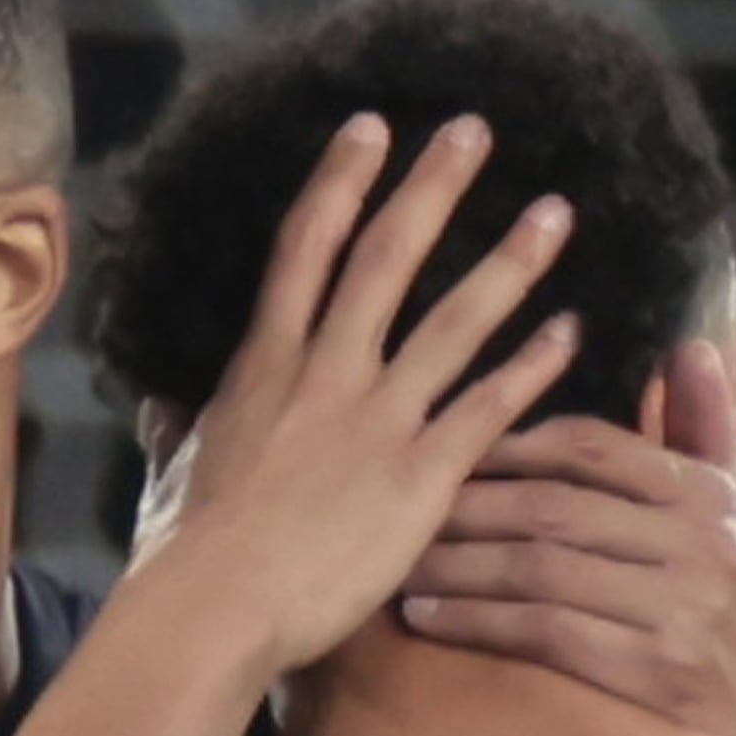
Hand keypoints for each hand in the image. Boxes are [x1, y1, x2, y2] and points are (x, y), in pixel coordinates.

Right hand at [128, 114, 588, 682]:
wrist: (216, 607)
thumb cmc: (183, 553)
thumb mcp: (172, 475)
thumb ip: (177, 433)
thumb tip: (163, 414)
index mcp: (263, 367)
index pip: (305, 249)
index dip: (341, 182)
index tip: (373, 127)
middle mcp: (325, 375)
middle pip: (386, 258)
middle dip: (433, 187)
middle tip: (477, 129)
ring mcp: (377, 420)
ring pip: (454, 320)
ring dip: (508, 262)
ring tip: (555, 214)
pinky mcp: (420, 477)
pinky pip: (488, 408)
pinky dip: (532, 366)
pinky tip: (571, 331)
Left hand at [405, 336, 735, 735]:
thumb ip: (711, 432)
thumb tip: (694, 348)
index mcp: (705, 495)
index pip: (593, 448)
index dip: (514, 445)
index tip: (455, 451)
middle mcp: (692, 541)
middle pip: (553, 507)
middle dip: (468, 506)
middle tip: (405, 507)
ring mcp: (673, 606)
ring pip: (539, 568)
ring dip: (458, 565)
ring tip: (403, 563)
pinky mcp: (650, 668)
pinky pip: (543, 633)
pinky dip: (477, 621)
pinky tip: (428, 617)